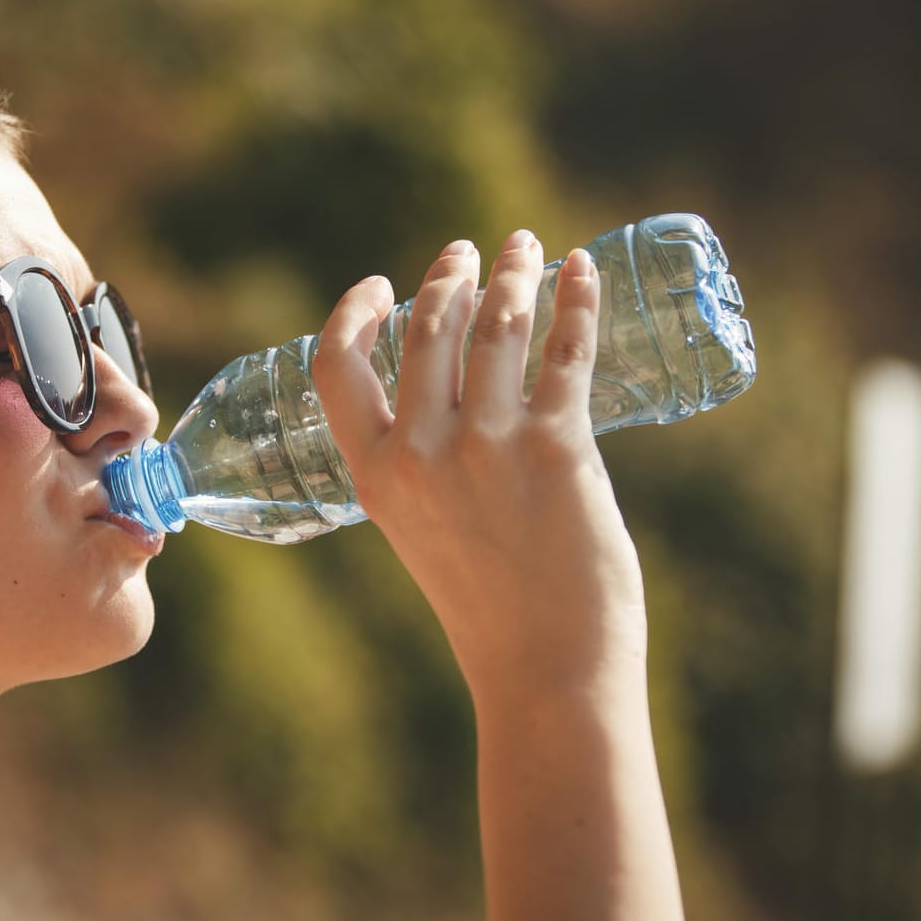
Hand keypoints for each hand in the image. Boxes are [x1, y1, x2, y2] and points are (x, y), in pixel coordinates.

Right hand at [312, 231, 647, 706]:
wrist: (546, 671)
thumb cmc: (492, 608)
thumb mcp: (422, 530)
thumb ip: (424, 464)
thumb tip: (460, 389)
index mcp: (375, 476)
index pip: (338, 366)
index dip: (355, 312)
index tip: (382, 284)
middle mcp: (421, 454)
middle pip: (428, 329)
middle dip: (451, 275)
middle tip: (473, 251)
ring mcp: (488, 448)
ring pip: (496, 326)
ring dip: (514, 273)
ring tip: (527, 248)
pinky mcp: (557, 449)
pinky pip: (566, 351)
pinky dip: (577, 300)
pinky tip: (583, 271)